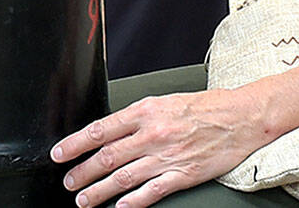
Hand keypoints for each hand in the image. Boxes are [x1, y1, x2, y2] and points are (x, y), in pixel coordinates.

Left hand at [51, 89, 266, 206]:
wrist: (239, 117)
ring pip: (123, 177)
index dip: (76, 144)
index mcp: (145, 111)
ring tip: (84, 199)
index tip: (59, 153)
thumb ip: (136, 116)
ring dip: (99, 191)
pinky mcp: (183, 174)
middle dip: (82, 172)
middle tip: (68, 181)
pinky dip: (132, 202)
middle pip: (107, 157)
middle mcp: (153, 134)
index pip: (101, 129)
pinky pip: (151, 191)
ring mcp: (167, 156)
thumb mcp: (163, 100)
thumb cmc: (202, 108)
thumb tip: (108, 130)